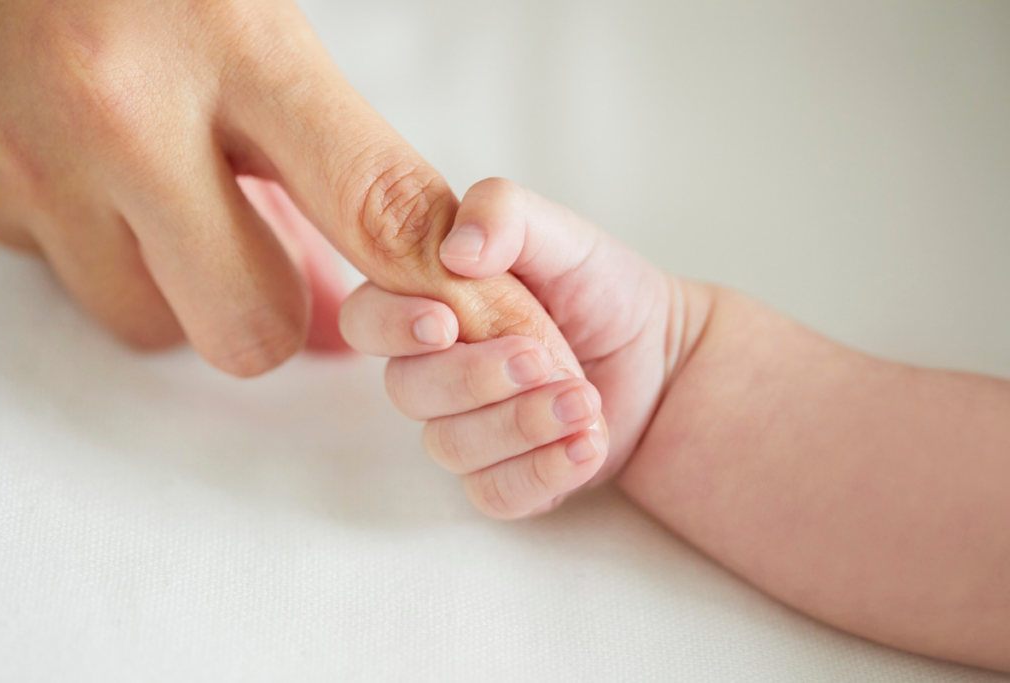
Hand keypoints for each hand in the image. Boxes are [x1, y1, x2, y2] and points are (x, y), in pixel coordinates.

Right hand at [0, 0, 576, 375]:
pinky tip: (112, 181)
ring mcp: (36, 165)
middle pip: (252, 327)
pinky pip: (76, 283)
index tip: (463, 317)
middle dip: (281, 314)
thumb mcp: (258, 15)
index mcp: (229, 44)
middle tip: (279, 251)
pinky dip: (111, 255)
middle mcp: (121, 116)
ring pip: (154, 324)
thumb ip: (334, 146)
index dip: (429, 282)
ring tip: (184, 201)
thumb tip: (393, 270)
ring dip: (188, 290)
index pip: (370, 204)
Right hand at [338, 178, 709, 516]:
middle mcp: (433, 371)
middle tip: (541, 359)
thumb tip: (455, 248)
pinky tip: (588, 442)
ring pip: (451, 447)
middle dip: (474, 378)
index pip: (367, 319)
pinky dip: (543, 472)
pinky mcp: (502, 477)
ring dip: (520, 424)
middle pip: (409, 390)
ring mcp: (465, 429)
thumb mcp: (563, 236)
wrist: (659, 355)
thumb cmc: (599, 289)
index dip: (392, 327)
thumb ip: (505, 215)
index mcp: (429, 304)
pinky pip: (495, 493)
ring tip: (585, 400)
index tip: (445, 323)